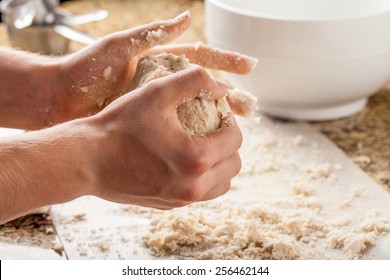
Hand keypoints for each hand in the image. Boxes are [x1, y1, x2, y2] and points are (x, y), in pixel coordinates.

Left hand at [46, 11, 255, 125]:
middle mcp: (162, 84)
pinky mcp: (144, 126)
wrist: (59, 101)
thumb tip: (186, 18)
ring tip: (237, 130)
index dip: (226, 61)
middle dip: (229, 97)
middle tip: (252, 107)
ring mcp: (155, 107)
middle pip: (204, 90)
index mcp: (159, 62)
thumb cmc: (85, 71)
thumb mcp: (119, 47)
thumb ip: (152, 34)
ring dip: (216, 121)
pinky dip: (192, 138)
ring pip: (194, 114)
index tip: (250, 67)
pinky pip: (174, 132)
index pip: (201, 58)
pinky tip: (207, 148)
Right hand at [84, 65, 242, 208]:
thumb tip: (223, 88)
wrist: (86, 160)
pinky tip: (186, 160)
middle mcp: (193, 187)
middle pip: (234, 164)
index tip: (216, 112)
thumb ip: (195, 81)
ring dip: (220, 163)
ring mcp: (181, 200)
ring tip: (203, 145)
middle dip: (229, 142)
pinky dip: (204, 177)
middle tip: (212, 128)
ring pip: (222, 184)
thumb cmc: (119, 125)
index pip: (235, 139)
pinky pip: (201, 193)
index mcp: (196, 159)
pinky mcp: (169, 206)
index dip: (230, 120)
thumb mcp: (157, 92)